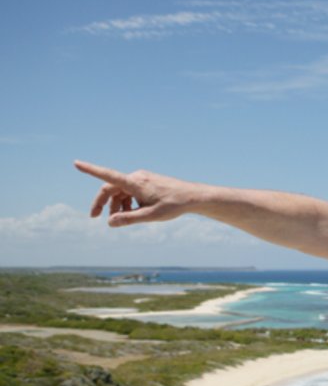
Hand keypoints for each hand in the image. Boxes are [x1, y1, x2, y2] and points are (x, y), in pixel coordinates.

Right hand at [75, 160, 195, 225]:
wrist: (193, 197)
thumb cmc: (174, 205)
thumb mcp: (151, 215)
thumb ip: (129, 219)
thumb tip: (110, 222)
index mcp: (135, 183)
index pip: (108, 175)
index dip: (91, 170)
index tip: (76, 163)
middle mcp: (136, 177)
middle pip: (111, 188)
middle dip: (102, 202)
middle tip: (95, 218)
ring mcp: (142, 178)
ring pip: (121, 191)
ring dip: (117, 205)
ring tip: (122, 219)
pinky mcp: (147, 182)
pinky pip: (130, 191)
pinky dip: (127, 202)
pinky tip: (134, 213)